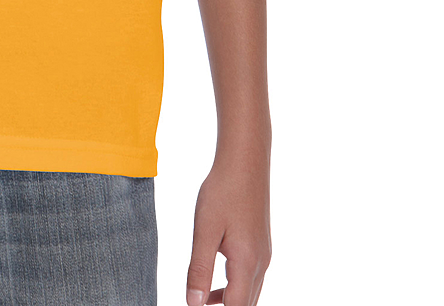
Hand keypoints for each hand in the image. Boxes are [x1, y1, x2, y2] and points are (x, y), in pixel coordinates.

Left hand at [186, 156, 271, 305]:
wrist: (244, 163)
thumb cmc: (223, 192)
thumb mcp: (205, 230)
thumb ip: (199, 268)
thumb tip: (193, 303)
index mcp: (247, 264)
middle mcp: (260, 264)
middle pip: (245, 304)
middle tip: (199, 304)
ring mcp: (263, 255)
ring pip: (248, 292)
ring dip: (228, 302)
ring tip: (203, 302)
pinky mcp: (259, 245)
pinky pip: (249, 277)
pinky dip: (233, 287)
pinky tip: (215, 283)